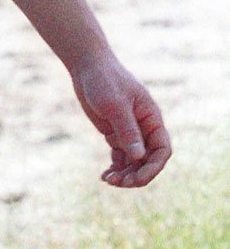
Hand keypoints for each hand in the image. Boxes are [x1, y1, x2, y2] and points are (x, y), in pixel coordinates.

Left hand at [71, 54, 171, 186]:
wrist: (87, 66)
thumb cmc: (104, 80)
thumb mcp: (115, 105)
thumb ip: (128, 130)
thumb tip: (139, 157)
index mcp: (152, 119)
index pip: (162, 150)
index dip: (153, 167)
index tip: (137, 179)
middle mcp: (144, 127)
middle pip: (148, 160)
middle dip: (136, 174)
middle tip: (118, 183)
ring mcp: (129, 131)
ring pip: (134, 161)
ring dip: (125, 174)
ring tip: (108, 180)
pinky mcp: (114, 132)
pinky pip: (120, 156)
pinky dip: (116, 167)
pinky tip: (104, 175)